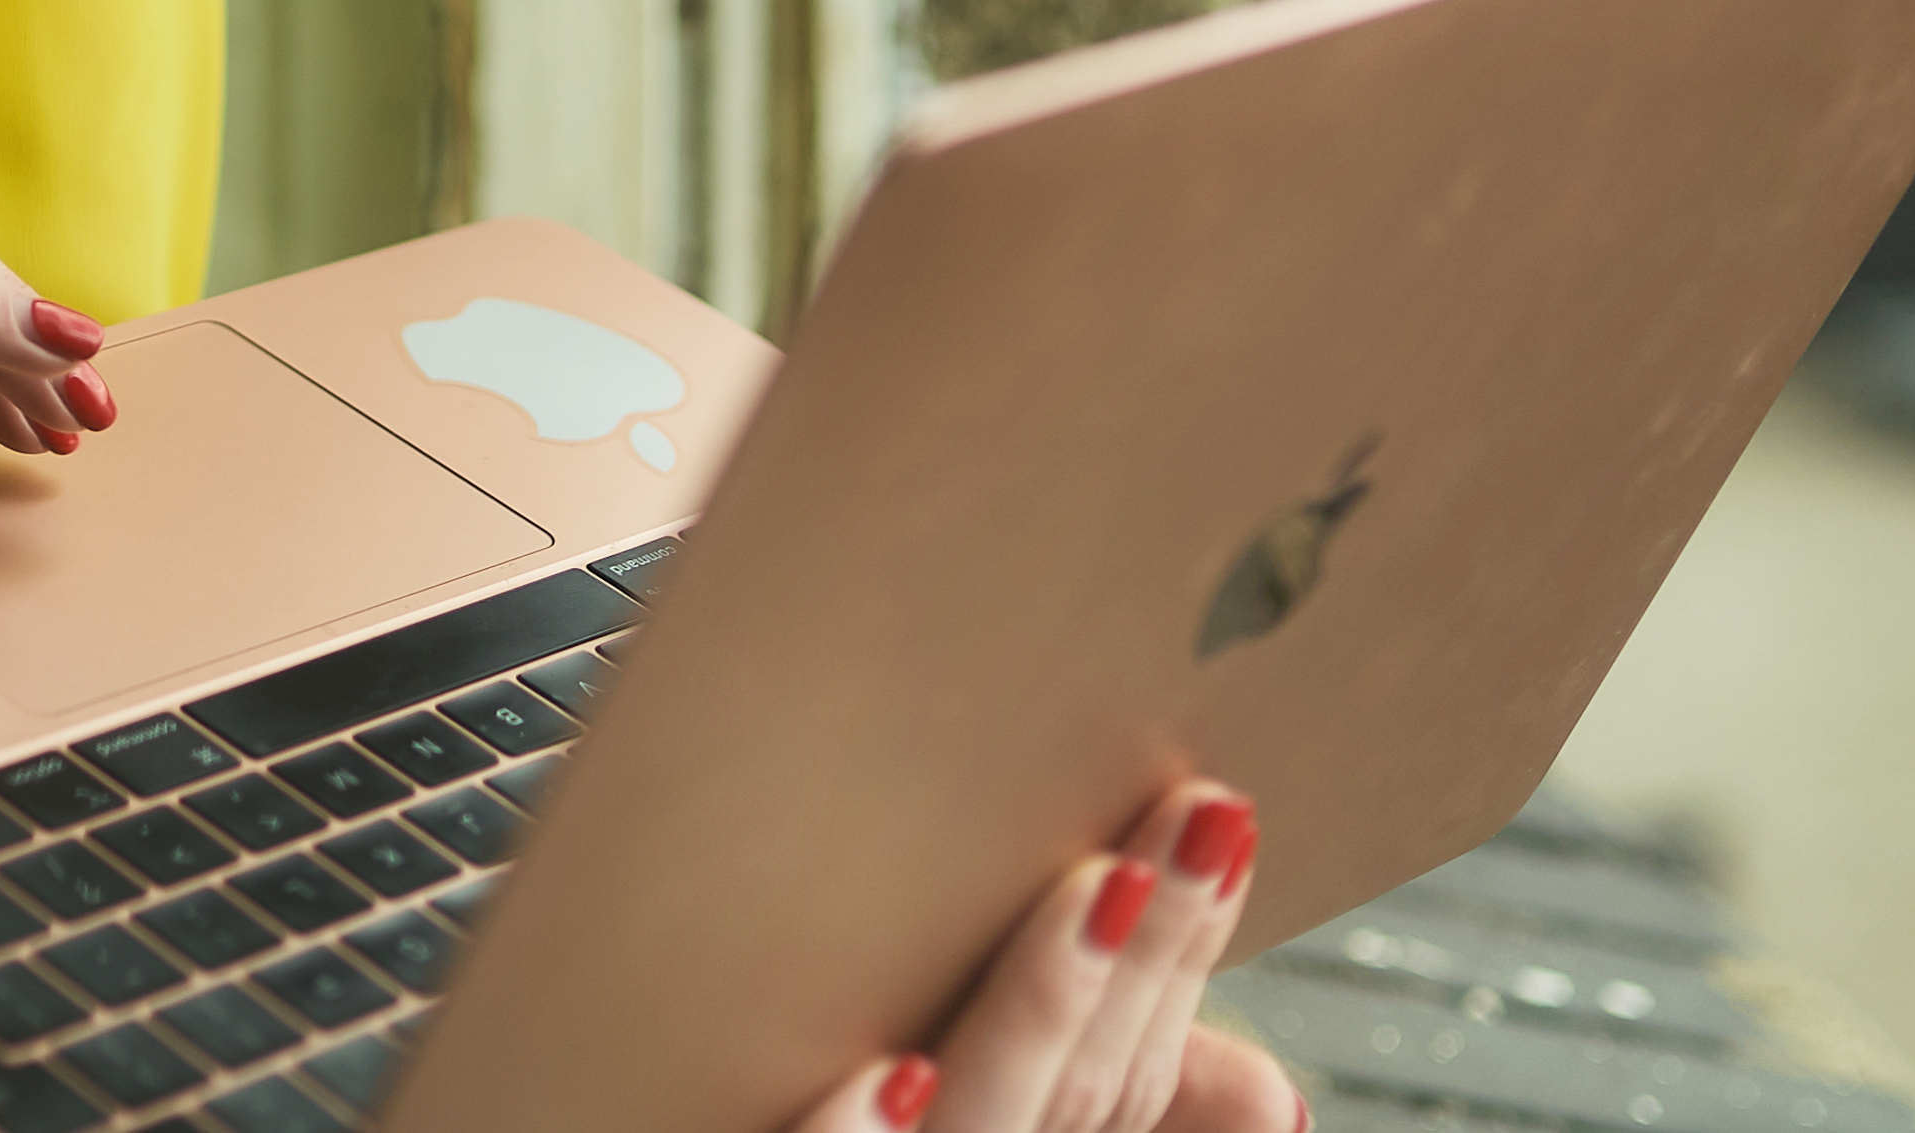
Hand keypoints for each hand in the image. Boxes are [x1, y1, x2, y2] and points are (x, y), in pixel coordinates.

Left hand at [792, 781, 1293, 1132]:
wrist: (641, 1120)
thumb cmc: (838, 1093)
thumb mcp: (1006, 1097)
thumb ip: (1124, 1094)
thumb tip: (1274, 1095)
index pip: (1119, 1074)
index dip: (1181, 954)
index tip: (1223, 816)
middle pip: (1064, 1090)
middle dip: (1139, 958)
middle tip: (1198, 813)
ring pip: (970, 1128)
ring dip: (1038, 1018)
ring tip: (1096, 895)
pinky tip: (890, 1075)